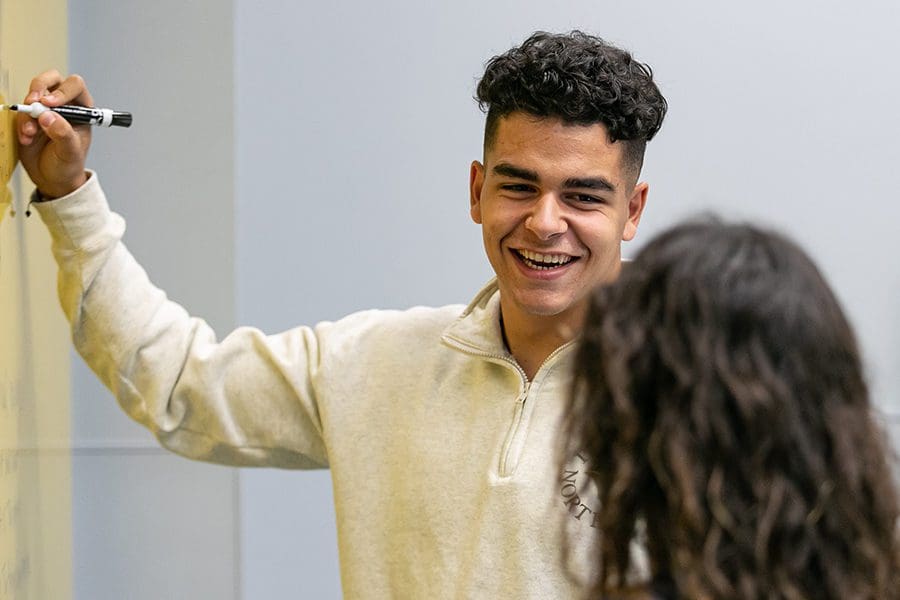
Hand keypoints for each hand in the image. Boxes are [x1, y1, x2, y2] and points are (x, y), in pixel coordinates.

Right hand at [16, 70, 92, 198]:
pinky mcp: (29, 118)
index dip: (62, 90)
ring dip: (28, 112)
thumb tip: (49, 116)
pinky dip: (21, 123)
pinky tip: (26, 139)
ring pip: (32, 95)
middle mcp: (64, 105)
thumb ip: (63, 134)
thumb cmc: (69, 165)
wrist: (52, 179)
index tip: (50, 103)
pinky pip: (21, 112)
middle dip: (39, 88)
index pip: (74, 86)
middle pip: (51, 79)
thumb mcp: (70, 152)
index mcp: (82, 109)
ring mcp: (45, 110)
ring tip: (30, 133)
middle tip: (33, 102)